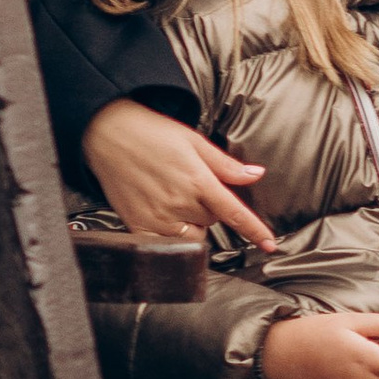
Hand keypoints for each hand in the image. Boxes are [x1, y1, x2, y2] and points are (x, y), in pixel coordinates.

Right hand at [82, 97, 276, 250]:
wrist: (107, 134)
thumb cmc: (151, 133)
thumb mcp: (194, 141)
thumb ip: (225, 165)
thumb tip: (256, 174)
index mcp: (197, 180)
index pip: (234, 213)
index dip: (255, 231)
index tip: (270, 245)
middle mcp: (179, 203)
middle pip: (212, 220)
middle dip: (209, 207)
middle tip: (190, 184)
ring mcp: (157, 218)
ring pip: (192, 233)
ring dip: (192, 222)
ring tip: (174, 196)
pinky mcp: (138, 226)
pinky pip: (167, 242)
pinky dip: (172, 232)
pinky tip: (161, 211)